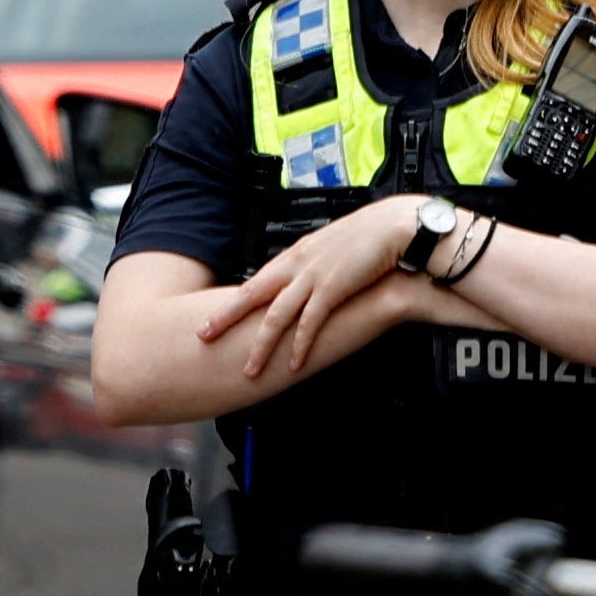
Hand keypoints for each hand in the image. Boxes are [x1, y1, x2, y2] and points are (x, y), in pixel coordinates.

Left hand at [198, 194, 438, 381]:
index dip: (230, 303)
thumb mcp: (329, 248)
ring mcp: (312, 277)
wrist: (392, 226)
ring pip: (277, 316)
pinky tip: (293, 364)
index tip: (211, 318)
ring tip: (250, 369)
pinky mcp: (333, 289)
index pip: (254, 282)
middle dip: (225, 318)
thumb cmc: (367, 237)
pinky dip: (300, 346)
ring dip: (261, 346)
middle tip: (203, 337)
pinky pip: (310, 323)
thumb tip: (300, 284)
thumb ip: (311, 266)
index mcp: (294, 255)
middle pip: (251, 295)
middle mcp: (296, 265)